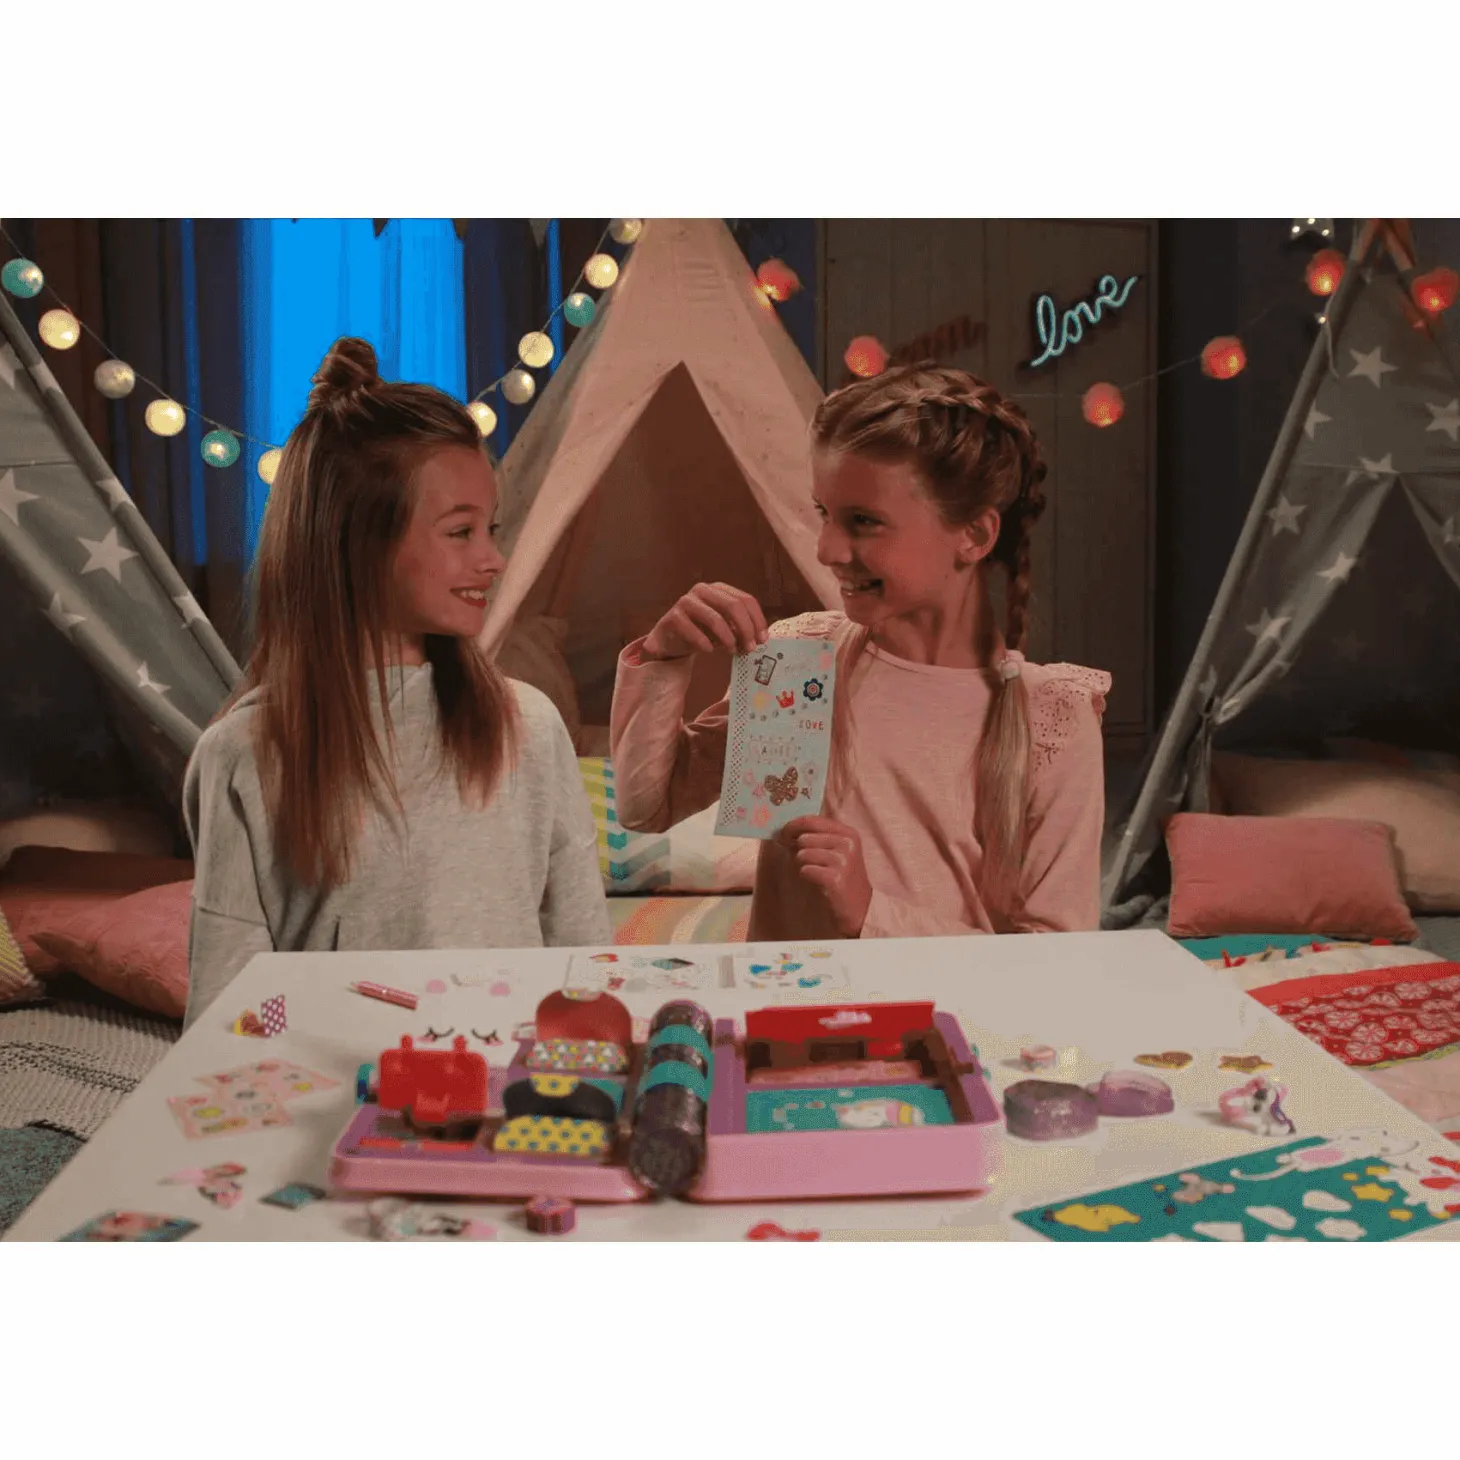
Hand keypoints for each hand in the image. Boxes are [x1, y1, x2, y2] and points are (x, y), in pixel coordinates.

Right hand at [641, 582, 768, 660]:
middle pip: (733, 605)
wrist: (671, 641)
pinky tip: (709, 650)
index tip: (763, 639)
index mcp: (719, 589)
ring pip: (714, 618)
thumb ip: (740, 629)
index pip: (746, 600)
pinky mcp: (673, 616)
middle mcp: (703, 590)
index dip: (757, 620)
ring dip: (727, 638)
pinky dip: (704, 643)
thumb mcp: (725, 629)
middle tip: (750, 647)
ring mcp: (686, 601)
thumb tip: (760, 638)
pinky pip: (693, 630)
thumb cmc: (702, 632)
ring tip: (731, 650)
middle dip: (746, 629)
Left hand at [776, 815, 871, 937]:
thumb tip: (786, 831)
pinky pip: (805, 870)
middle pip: (804, 838)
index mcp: (847, 833)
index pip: (811, 820)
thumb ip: (817, 837)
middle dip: (797, 849)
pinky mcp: (835, 878)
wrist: (860, 907)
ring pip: (803, 854)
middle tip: (803, 860)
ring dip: (803, 865)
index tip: (782, 834)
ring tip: (815, 872)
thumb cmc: (844, 877)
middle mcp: (847, 843)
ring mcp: (843, 860)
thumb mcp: (837, 851)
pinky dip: (806, 876)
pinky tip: (817, 881)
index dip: (792, 826)